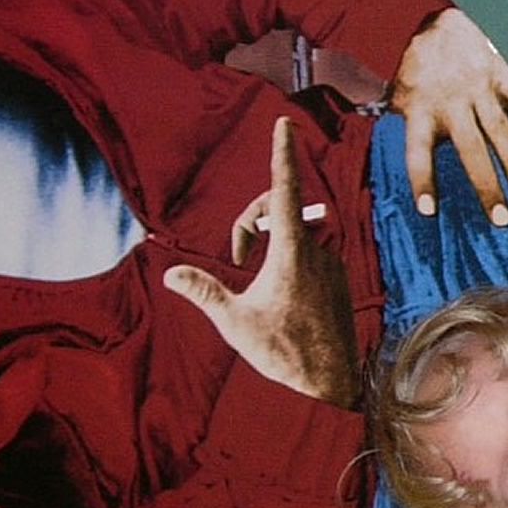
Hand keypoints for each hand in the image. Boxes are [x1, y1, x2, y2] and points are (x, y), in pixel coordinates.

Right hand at [165, 116, 359, 404]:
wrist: (329, 383)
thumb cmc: (283, 352)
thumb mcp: (234, 322)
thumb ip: (203, 291)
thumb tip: (170, 273)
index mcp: (292, 252)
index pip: (285, 190)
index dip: (282, 154)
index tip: (284, 124)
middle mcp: (317, 251)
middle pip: (279, 211)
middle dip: (251, 221)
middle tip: (234, 258)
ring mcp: (331, 263)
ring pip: (294, 234)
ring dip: (269, 244)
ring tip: (254, 279)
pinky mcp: (337, 278)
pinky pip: (309, 254)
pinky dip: (287, 260)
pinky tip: (279, 294)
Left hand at [389, 8, 507, 224]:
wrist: (439, 18)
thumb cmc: (417, 65)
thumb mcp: (397, 92)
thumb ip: (399, 123)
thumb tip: (386, 149)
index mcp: (420, 110)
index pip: (418, 152)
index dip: (423, 181)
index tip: (429, 211)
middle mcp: (452, 103)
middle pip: (471, 150)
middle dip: (486, 186)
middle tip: (501, 220)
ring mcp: (481, 91)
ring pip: (502, 134)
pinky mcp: (505, 78)